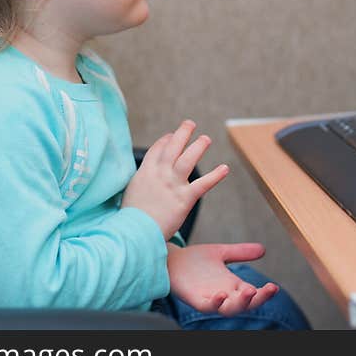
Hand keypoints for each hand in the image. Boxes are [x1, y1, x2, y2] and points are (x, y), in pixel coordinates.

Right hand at [121, 120, 228, 239]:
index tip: (171, 135)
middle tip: (190, 124)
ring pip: (188, 159)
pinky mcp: (184, 198)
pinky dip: (216, 176)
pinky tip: (224, 168)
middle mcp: (160, 174)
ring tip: (205, 138)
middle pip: (173, 147)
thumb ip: (141, 182)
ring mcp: (173, 185)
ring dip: (198, 146)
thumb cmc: (131, 217)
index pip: (157, 149)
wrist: (134, 232)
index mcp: (145, 172)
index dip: (166, 140)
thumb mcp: (131, 192)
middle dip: (182, 133)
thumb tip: (144, 180)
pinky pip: (203, 184)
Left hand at [166, 243, 278, 315]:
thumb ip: (241, 252)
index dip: (265, 293)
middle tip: (269, 289)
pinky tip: (221, 294)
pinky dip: (216, 303)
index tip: (274, 286)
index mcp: (233, 286)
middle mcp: (225, 295)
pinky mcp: (196, 300)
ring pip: (230, 309)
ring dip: (241, 303)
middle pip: (246, 304)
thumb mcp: (222, 253)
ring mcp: (211, 299)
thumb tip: (263, 249)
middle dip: (259, 299)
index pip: (254, 294)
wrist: (170, 260)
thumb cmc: (194, 260)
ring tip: (250, 292)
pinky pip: (208, 306)